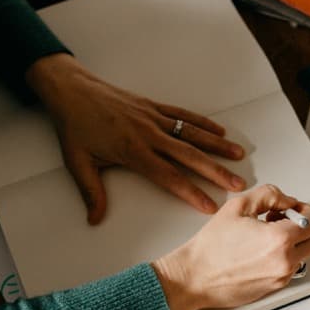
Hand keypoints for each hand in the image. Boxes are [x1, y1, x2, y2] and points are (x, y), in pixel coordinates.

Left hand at [25, 53, 246, 223]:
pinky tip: (219, 132)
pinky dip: (203, 123)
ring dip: (217, 146)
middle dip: (215, 172)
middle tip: (237, 185)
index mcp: (133, 151)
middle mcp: (149, 134)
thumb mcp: (78, 163)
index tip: (209, 206)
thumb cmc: (74, 127)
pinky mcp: (153, 107)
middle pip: (189, 156)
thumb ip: (91, 192)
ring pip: (192, 134)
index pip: (169, 177)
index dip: (191, 193)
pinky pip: (184, 115)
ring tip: (238, 156)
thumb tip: (94, 219)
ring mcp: (154, 118)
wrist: (71, 90)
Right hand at [151, 185, 309, 309]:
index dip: (304, 210)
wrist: (195, 277)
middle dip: (300, 227)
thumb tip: (287, 200)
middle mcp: (285, 261)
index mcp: (280, 239)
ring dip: (292, 243)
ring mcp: (281, 277)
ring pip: (302, 255)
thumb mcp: (238, 206)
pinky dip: (282, 257)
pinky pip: (289, 269)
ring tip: (266, 235)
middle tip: (278, 219)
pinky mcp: (274, 288)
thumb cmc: (211, 246)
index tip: (292, 208)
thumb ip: (269, 195)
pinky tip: (261, 250)